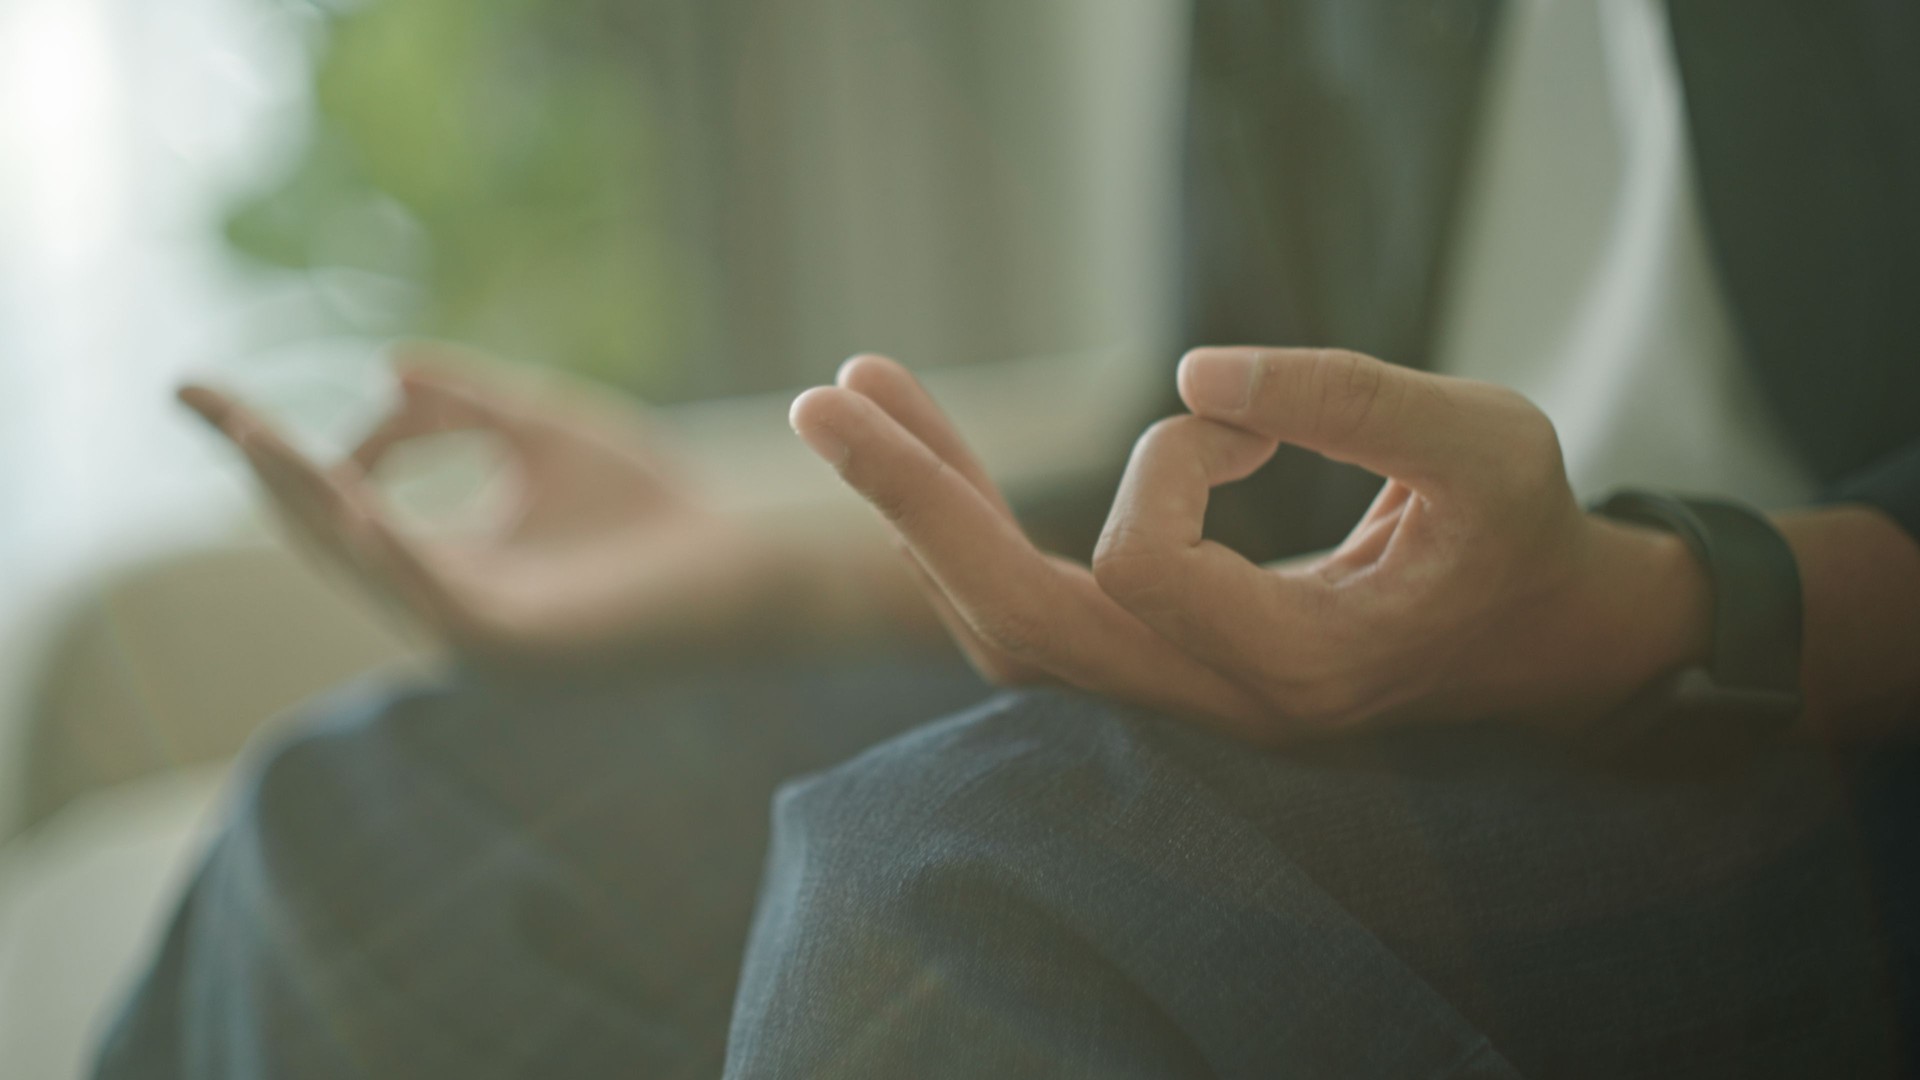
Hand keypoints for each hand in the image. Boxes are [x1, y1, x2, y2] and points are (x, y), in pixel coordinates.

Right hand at [181, 346, 792, 665]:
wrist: (746, 567)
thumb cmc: (654, 510)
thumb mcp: (544, 433)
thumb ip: (469, 406)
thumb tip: (387, 368)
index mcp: (447, 559)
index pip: (338, 500)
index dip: (271, 449)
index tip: (202, 391)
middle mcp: (446, 601)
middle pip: (332, 535)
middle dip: (270, 471)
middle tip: (211, 404)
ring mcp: (478, 634)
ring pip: (371, 568)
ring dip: (313, 503)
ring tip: (260, 439)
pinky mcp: (521, 652)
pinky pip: (439, 602)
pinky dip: (397, 553)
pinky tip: (362, 504)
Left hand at [794, 350, 1711, 744]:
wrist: (1535, 644)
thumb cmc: (1519, 535)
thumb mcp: (1490, 443)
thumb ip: (1354, 400)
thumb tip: (1196, 373)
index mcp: (1302, 672)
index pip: (1147, 569)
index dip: (1176, 459)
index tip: (1252, 418)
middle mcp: (1217, 710)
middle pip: (1018, 623)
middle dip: (916, 504)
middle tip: (824, 396)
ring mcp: (1177, 703)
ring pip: (1007, 622)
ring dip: (928, 508)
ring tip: (861, 397)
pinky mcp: (1157, 671)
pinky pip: (1033, 610)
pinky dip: (975, 529)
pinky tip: (936, 458)